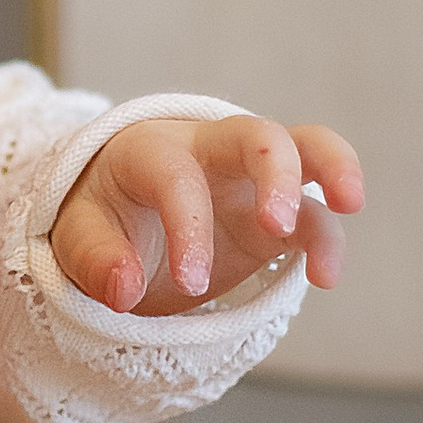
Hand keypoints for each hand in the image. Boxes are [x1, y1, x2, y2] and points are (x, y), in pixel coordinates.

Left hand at [51, 115, 363, 317]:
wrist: (119, 217)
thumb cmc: (99, 218)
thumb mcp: (75, 236)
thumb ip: (93, 258)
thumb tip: (122, 288)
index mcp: (151, 149)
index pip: (177, 175)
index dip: (189, 226)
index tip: (193, 281)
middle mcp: (209, 151)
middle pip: (257, 134)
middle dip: (275, 172)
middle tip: (275, 224)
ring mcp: (249, 178)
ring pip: (306, 148)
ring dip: (333, 169)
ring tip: (347, 207)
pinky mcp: (275, 213)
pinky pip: (314, 213)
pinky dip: (327, 239)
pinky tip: (324, 276)